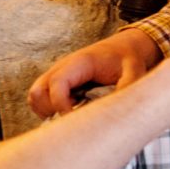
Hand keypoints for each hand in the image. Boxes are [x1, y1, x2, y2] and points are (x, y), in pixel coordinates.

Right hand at [27, 30, 159, 117]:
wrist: (123, 48)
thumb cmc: (127, 59)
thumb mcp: (134, 72)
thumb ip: (126, 88)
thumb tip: (116, 109)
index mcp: (80, 62)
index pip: (57, 83)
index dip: (60, 105)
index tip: (73, 120)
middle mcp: (62, 67)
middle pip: (38, 92)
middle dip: (51, 111)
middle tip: (73, 120)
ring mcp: (57, 74)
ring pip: (35, 97)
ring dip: (47, 111)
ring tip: (71, 115)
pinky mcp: (57, 83)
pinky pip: (40, 99)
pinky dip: (48, 110)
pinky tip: (69, 112)